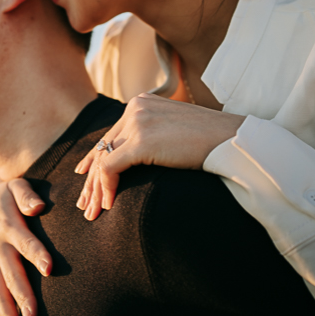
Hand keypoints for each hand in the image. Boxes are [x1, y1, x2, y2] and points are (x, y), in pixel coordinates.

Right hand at [0, 178, 52, 315]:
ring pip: (2, 293)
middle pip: (12, 275)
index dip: (36, 253)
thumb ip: (27, 195)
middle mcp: (0, 248)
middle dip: (22, 297)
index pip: (24, 241)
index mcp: (9, 226)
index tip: (48, 267)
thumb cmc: (4, 194)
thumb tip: (39, 206)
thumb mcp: (14, 186)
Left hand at [73, 93, 244, 219]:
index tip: (85, 175)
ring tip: (92, 213)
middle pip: (103, 147)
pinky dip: (105, 188)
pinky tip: (107, 207)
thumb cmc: (210, 140)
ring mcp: (137, 122)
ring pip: (103, 159)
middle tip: (85, 203)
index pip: (112, 134)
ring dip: (95, 189)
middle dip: (91, 178)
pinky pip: (111, 168)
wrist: (230, 139)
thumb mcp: (175, 131)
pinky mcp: (141, 141)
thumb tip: (141, 157)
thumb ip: (154, 136)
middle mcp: (135, 108)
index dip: (95, 158)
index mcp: (142, 103)